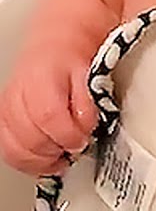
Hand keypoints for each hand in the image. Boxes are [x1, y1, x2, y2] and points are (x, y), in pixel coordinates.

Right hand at [0, 42, 96, 174]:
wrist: (54, 50)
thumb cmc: (72, 64)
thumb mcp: (91, 77)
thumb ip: (89, 104)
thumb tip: (85, 127)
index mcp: (41, 78)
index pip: (48, 116)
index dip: (66, 135)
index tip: (82, 141)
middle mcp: (17, 94)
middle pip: (29, 137)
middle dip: (55, 150)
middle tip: (74, 149)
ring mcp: (5, 109)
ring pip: (13, 148)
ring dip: (40, 160)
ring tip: (60, 156)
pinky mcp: (2, 121)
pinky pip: (7, 150)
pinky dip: (27, 161)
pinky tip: (45, 158)